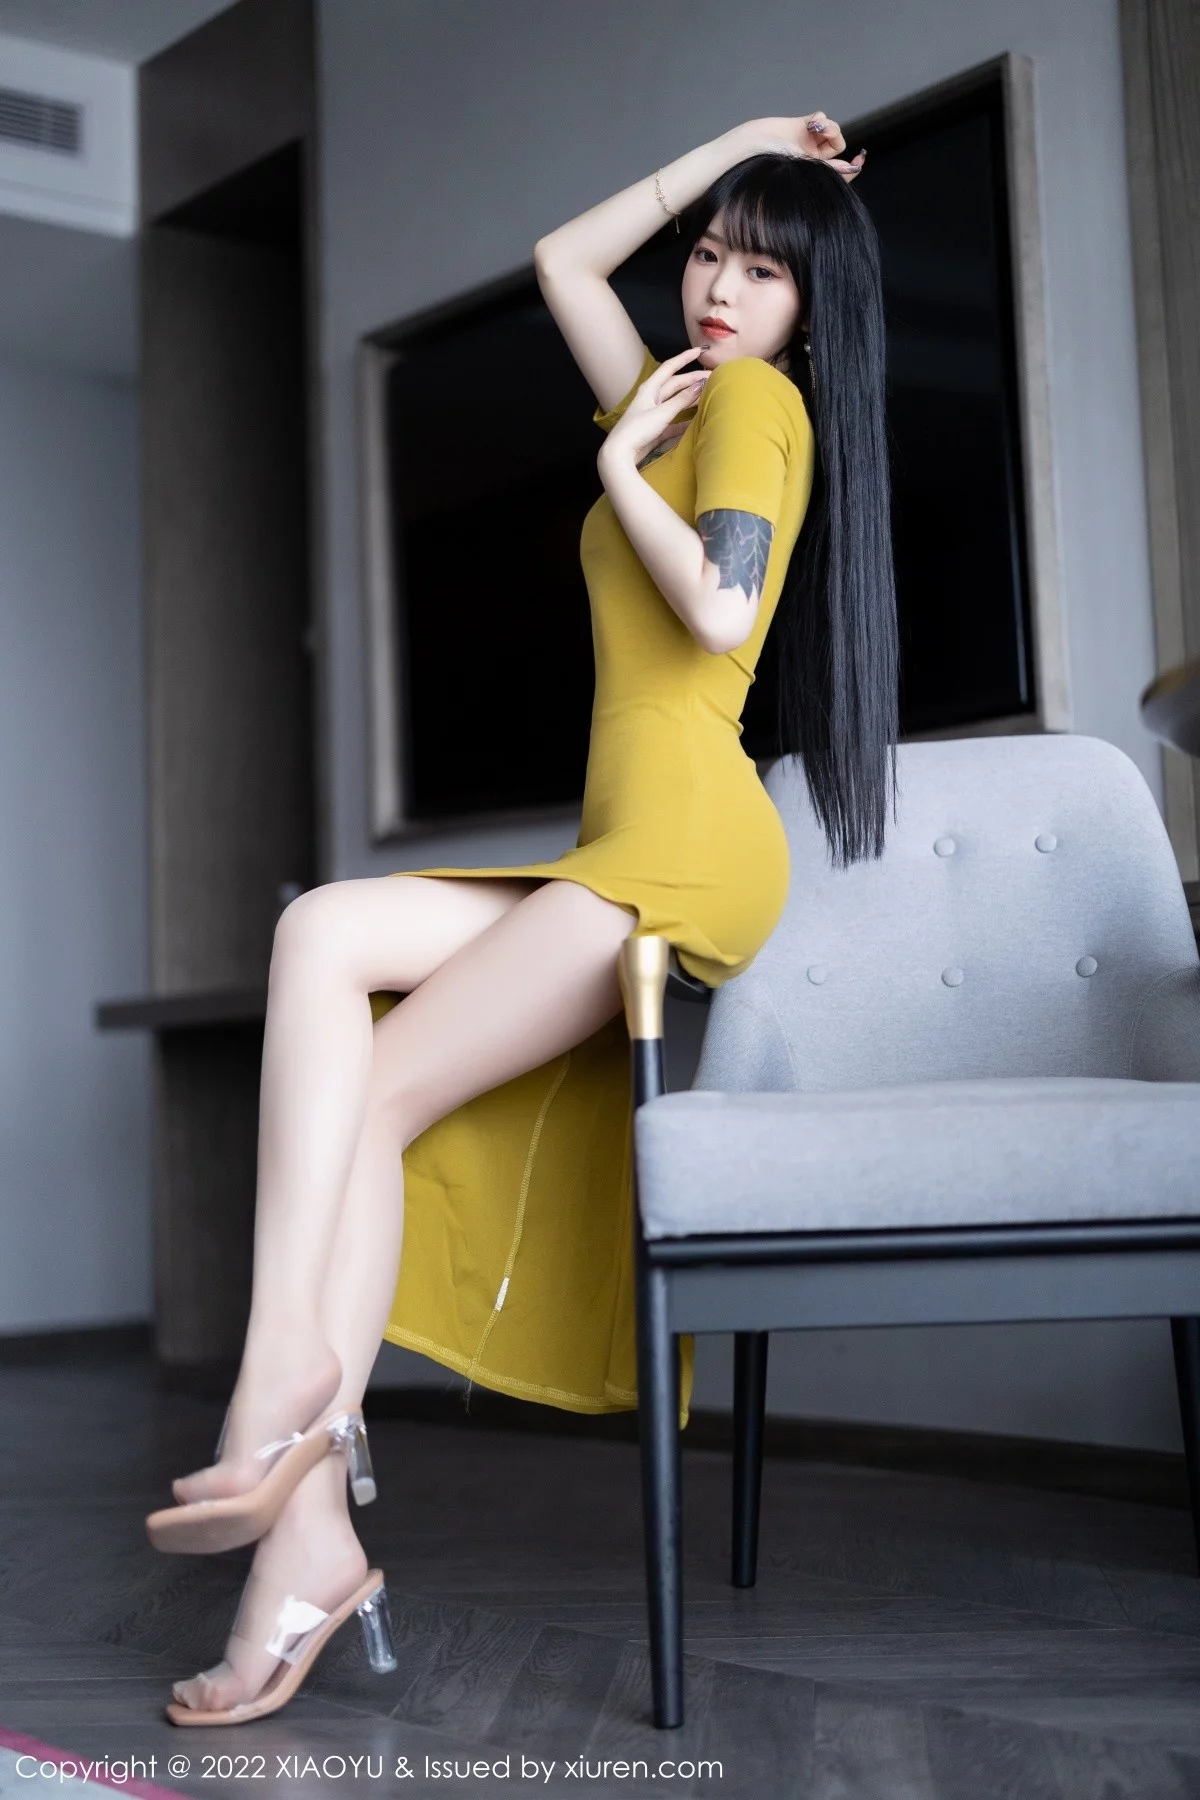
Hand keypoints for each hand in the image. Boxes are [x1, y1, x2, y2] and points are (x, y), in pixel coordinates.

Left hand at [598, 345, 710, 473]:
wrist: (620, 453)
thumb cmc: (637, 430)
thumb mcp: (662, 413)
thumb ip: (682, 400)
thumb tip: (700, 385)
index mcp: (650, 388)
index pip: (670, 367)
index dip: (685, 357)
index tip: (700, 351)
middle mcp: (651, 397)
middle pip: (676, 384)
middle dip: (693, 379)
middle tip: (712, 378)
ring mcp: (654, 413)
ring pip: (676, 401)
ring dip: (691, 398)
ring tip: (708, 395)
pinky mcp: (656, 428)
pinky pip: (675, 421)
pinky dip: (686, 420)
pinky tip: (697, 421)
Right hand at [739, 112, 865, 181]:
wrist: (752, 145)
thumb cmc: (773, 163)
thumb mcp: (806, 168)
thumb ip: (831, 169)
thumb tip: (854, 170)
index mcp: (813, 173)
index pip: (839, 170)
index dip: (851, 166)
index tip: (859, 160)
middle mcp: (811, 158)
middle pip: (837, 146)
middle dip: (836, 139)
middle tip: (827, 134)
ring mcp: (807, 141)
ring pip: (832, 131)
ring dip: (830, 127)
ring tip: (818, 128)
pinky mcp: (802, 125)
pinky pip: (822, 118)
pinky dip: (821, 119)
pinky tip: (812, 123)